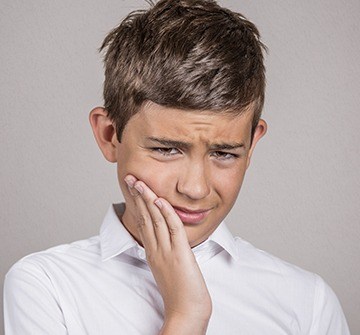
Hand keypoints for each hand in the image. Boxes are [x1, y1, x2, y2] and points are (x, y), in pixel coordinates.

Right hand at [124, 175, 211, 333]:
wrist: (186, 312)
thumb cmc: (179, 293)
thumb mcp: (167, 269)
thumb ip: (163, 253)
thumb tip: (162, 240)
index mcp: (153, 252)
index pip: (143, 222)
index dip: (137, 204)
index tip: (133, 188)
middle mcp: (156, 249)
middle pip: (144, 217)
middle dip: (137, 196)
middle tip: (130, 178)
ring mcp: (166, 251)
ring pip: (155, 220)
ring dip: (147, 199)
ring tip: (140, 182)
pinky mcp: (180, 255)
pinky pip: (173, 230)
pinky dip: (167, 213)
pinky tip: (161, 200)